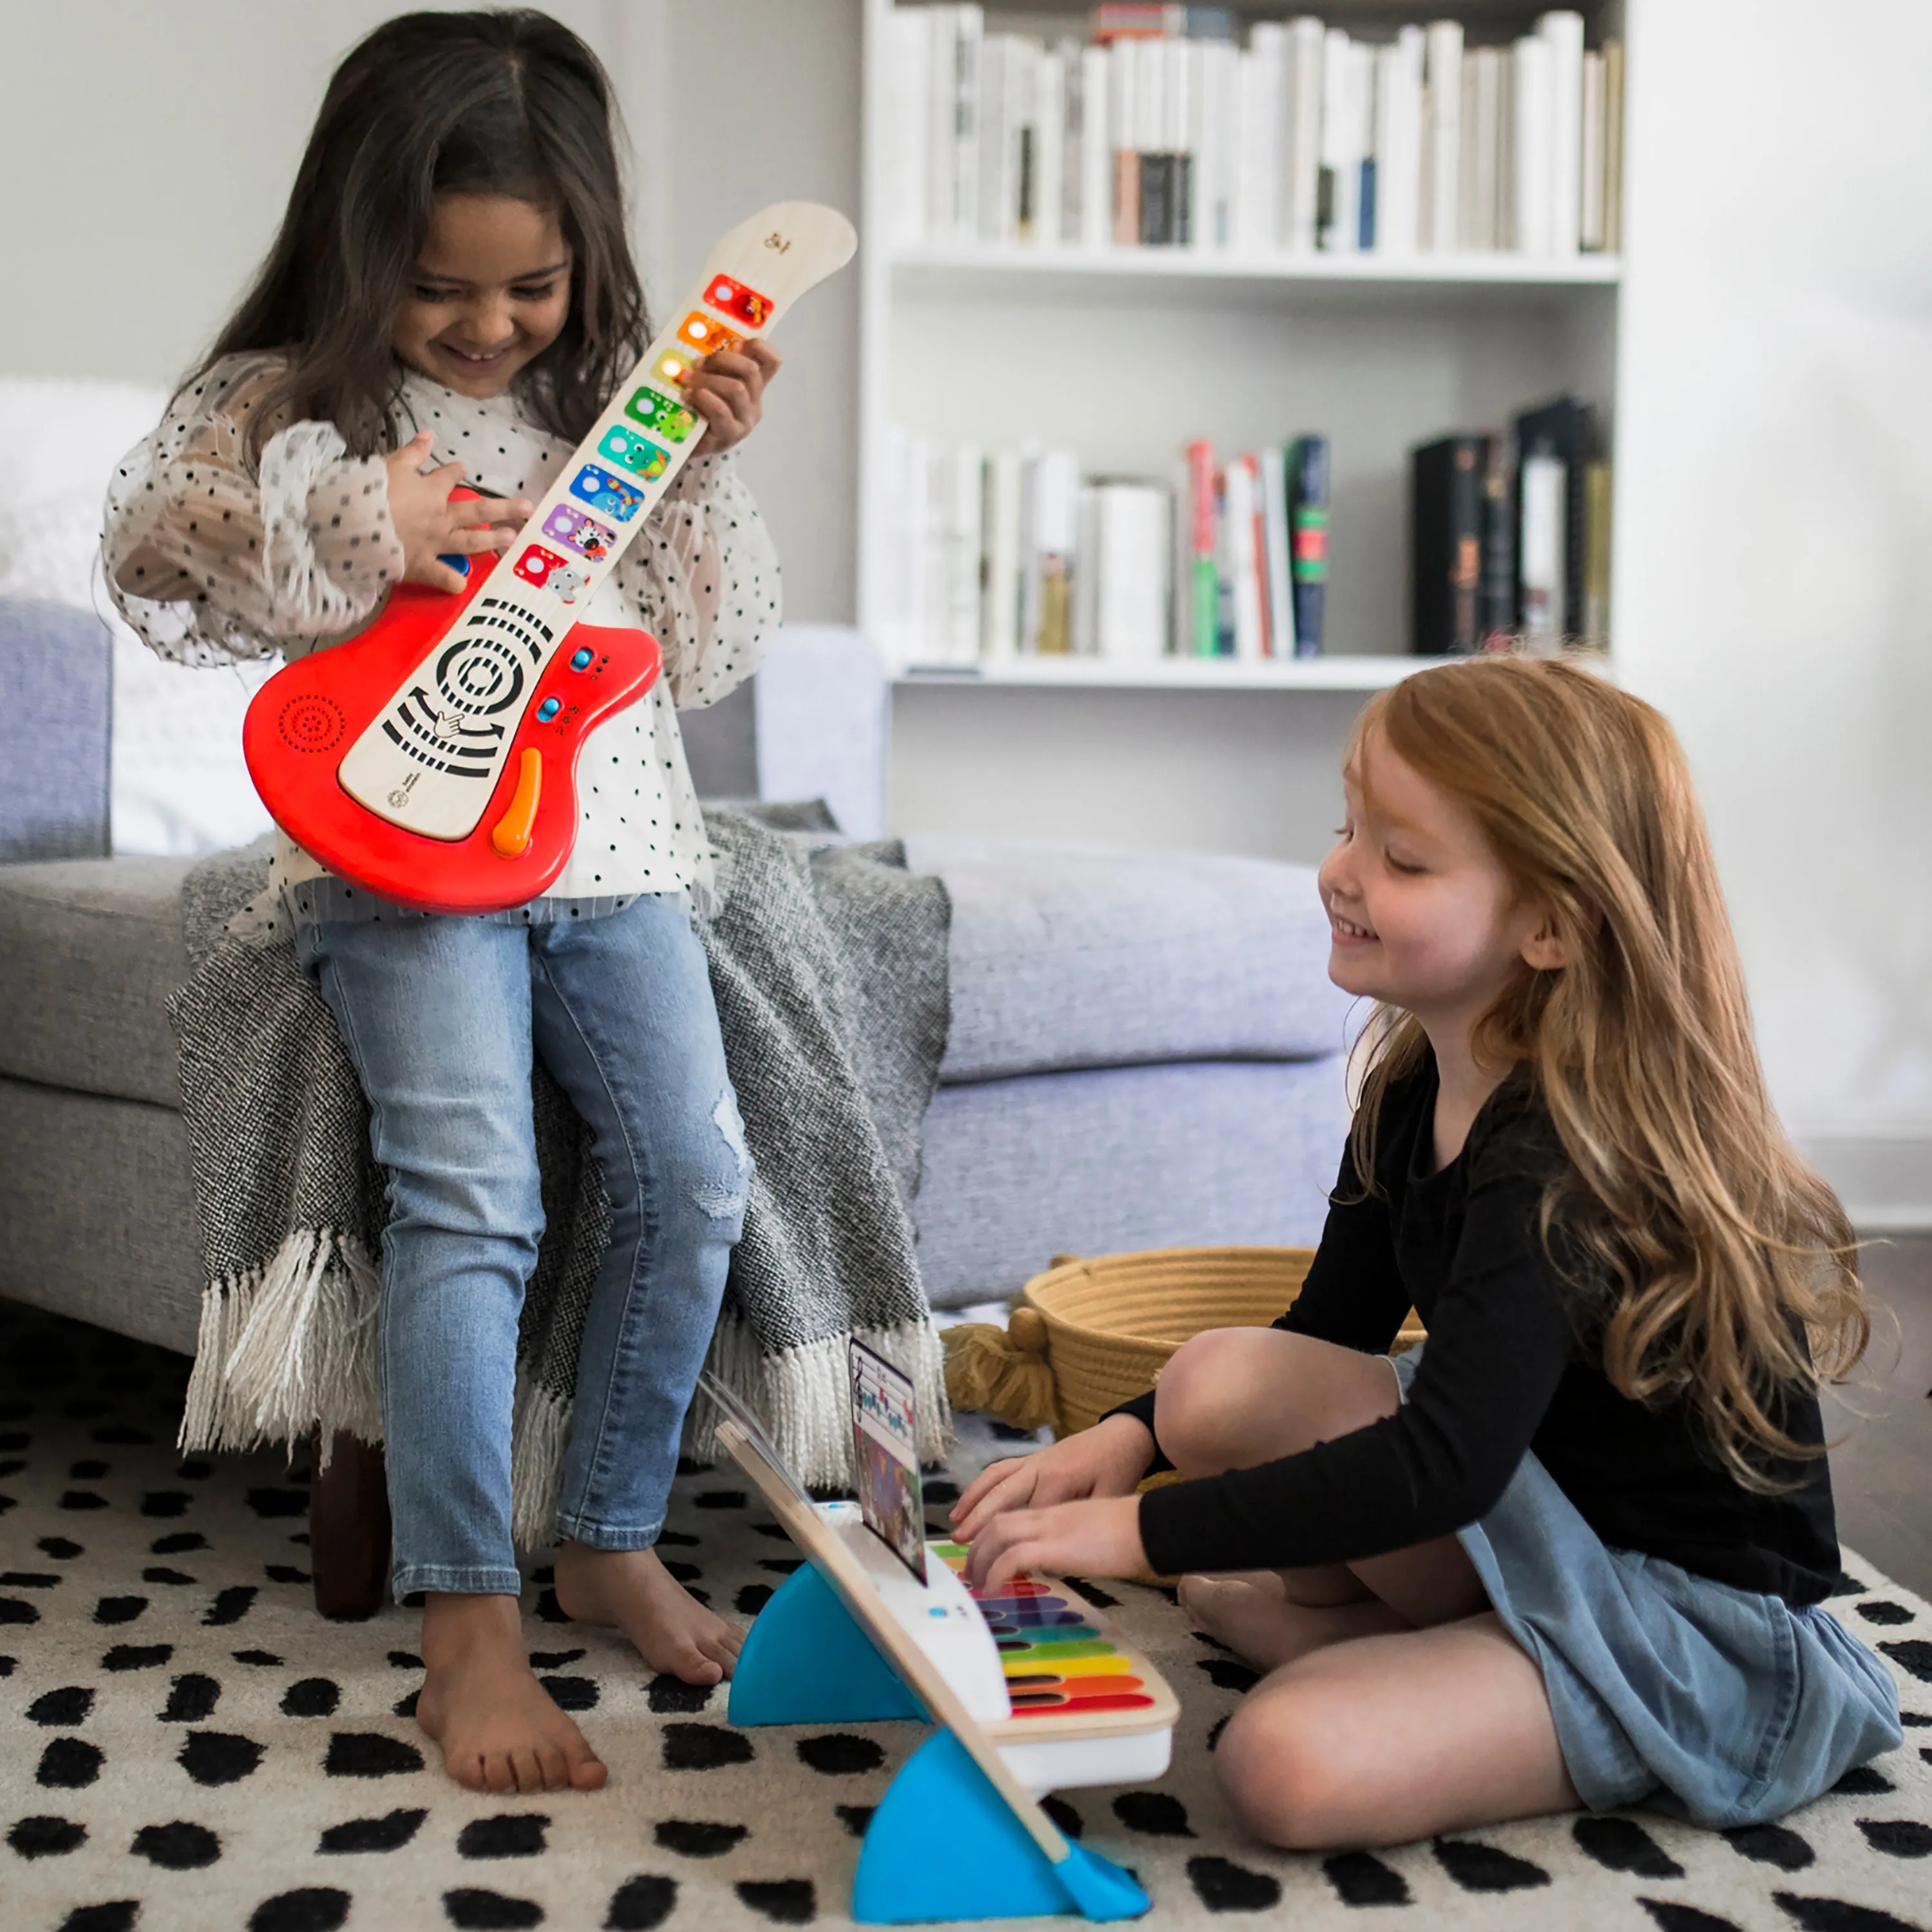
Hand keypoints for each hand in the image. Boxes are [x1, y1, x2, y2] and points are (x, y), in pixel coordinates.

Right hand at [383, 429, 531, 592]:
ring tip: (513, 538)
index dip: (456, 472)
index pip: (449, 477)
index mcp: (431, 490)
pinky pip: (442, 576)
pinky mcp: (421, 565)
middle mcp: (440, 516)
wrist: (352, 523)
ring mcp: (435, 543)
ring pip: (470, 541)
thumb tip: (429, 434)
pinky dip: (453, 582)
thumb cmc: (369, 490)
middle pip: (477, 509)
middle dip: (504, 507)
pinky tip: (463, 586)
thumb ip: (412, 451)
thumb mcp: (390, 463)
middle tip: (528, 507)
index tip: (463, 469)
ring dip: (492, 539)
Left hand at [683, 339, 780, 456]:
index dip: (758, 347)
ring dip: (708, 380)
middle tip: (698, 363)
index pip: (771, 361)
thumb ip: (712, 363)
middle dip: (721, 360)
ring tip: (687, 381)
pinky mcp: (729, 436)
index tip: (734, 343)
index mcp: (753, 385)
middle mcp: (754, 402)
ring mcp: (744, 421)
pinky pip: (721, 412)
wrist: (683, 441)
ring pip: (736, 389)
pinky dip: (703, 398)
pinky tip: (688, 396)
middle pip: (750, 371)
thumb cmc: (695, 405)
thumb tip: (702, 344)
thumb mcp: (706, 378)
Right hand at [950, 1413, 1153, 1544]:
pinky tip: (969, 1501)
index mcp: (1059, 1479)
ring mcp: (1033, 1461)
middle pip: (1003, 1495)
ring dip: (973, 1500)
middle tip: (960, 1543)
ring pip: (995, 1479)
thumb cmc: (1118, 1469)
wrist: (1123, 1436)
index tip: (1007, 1566)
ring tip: (955, 1523)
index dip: (1020, 1541)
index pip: (1030, 1514)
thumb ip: (1080, 1522)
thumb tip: (1053, 1554)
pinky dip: (981, 1485)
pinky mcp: (1032, 1458)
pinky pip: (1000, 1470)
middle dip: (979, 1520)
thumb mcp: (1108, 1498)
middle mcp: (1039, 1468)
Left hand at [964, 1494, 1148, 1594]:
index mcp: (1057, 1513)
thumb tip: (1058, 1564)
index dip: (991, 1535)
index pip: (1013, 1517)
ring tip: (977, 1585)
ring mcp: (1050, 1529)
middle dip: (978, 1548)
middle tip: (971, 1573)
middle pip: (997, 1523)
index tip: (983, 1557)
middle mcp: (1047, 1517)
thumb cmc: (1133, 1533)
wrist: (1149, 1526)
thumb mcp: (1092, 1535)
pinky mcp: (1055, 1547)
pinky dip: (996, 1572)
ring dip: (981, 1560)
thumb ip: (1071, 1544)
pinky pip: (1013, 1557)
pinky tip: (993, 1590)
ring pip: (997, 1535)